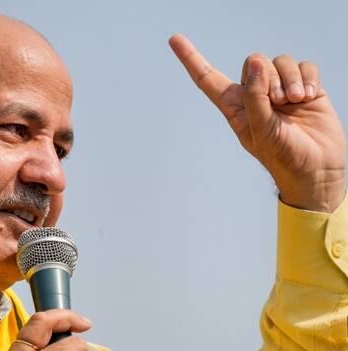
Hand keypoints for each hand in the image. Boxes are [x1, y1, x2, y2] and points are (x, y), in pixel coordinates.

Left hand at [169, 34, 345, 211]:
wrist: (317, 169)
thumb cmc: (283, 156)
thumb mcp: (261, 130)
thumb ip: (255, 97)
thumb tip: (255, 64)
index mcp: (235, 107)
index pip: (208, 80)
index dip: (192, 59)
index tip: (174, 39)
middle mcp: (256, 95)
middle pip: (254, 62)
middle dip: (268, 77)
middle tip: (279, 103)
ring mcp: (281, 91)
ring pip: (280, 61)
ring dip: (289, 79)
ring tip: (296, 101)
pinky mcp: (305, 88)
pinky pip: (304, 66)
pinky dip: (307, 78)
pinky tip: (308, 97)